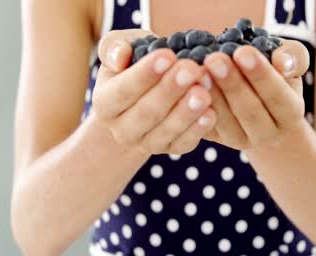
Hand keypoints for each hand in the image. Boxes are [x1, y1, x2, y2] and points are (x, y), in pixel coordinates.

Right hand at [92, 30, 216, 154]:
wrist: (150, 91)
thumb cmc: (136, 62)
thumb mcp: (122, 49)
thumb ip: (114, 47)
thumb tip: (119, 58)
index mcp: (104, 103)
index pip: (122, 91)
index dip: (144, 74)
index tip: (167, 55)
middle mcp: (121, 129)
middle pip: (146, 113)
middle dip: (170, 91)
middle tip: (191, 70)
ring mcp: (146, 143)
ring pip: (166, 131)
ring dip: (187, 111)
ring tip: (204, 91)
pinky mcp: (170, 149)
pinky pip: (183, 143)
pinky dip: (198, 129)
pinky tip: (211, 113)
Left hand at [203, 39, 309, 150]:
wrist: (257, 100)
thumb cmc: (275, 73)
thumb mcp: (290, 63)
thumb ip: (294, 57)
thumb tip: (284, 62)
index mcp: (289, 114)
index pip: (277, 96)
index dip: (261, 75)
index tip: (243, 51)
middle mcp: (267, 133)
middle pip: (249, 111)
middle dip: (231, 84)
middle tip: (214, 59)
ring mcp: (240, 140)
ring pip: (225, 121)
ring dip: (211, 95)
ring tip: (199, 71)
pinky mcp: (216, 139)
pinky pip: (205, 126)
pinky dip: (195, 108)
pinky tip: (187, 87)